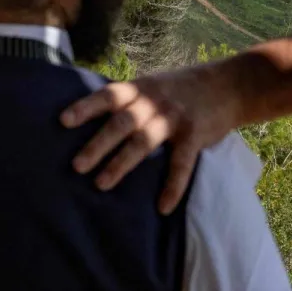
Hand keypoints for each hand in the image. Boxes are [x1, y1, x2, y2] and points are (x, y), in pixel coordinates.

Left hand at [60, 63, 240, 213]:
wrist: (229, 85)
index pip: (108, 95)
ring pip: (143, 141)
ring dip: (121, 163)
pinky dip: (173, 187)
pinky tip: (163, 207)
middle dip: (97, 144)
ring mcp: (174, 118)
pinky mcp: (195, 135)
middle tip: (76, 166)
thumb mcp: (154, 84)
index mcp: (141, 88)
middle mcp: (154, 101)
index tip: (62, 121)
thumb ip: (130, 98)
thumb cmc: (183, 88)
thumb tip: (95, 115)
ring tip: (101, 183)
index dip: (85, 107)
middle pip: (121, 122)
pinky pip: (182, 164)